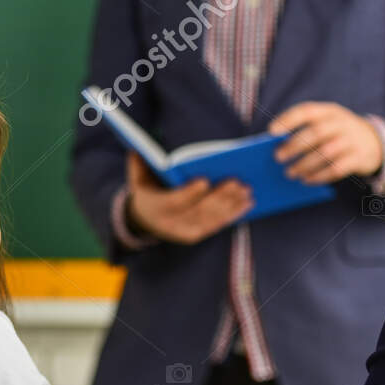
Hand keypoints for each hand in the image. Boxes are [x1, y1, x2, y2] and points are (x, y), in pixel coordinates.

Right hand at [124, 151, 252, 243]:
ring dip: (231, 205)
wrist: (143, 219)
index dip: (190, 193)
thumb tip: (136, 149)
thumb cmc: (146, 191)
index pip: (174, 202)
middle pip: (199, 211)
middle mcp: (171, 224)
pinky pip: (218, 225)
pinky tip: (247, 204)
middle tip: (236, 182)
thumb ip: (138, 165)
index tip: (204, 181)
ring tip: (246, 190)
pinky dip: (234, 214)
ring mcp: (185, 232)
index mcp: (155, 208)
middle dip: (219, 197)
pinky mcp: (197, 235)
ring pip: (212, 219)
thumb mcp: (137, 179)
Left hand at [268, 102, 382, 184]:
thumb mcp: (327, 124)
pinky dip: (319, 176)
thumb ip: (307, 131)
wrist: (374, 142)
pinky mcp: (358, 158)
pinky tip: (307, 180)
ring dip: (305, 164)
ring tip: (290, 173)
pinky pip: (337, 168)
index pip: (307, 111)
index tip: (271, 131)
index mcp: (329, 111)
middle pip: (316, 133)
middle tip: (278, 157)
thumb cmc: (338, 133)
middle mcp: (342, 123)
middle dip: (294, 146)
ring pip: (326, 152)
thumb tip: (278, 147)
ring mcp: (352, 140)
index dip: (288, 120)